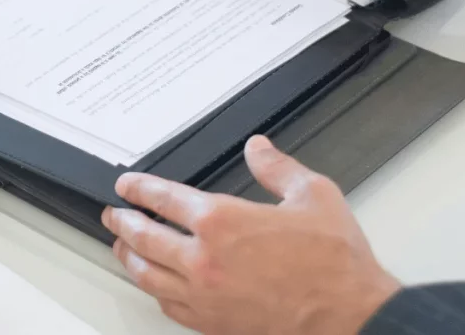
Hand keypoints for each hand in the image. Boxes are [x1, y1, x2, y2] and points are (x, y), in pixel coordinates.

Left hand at [102, 136, 399, 334]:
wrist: (351, 318)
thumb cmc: (335, 263)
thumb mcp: (313, 194)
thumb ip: (277, 168)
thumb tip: (258, 147)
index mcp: (222, 221)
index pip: (163, 198)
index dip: (139, 188)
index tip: (127, 185)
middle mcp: (204, 260)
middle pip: (144, 237)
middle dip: (123, 222)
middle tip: (114, 214)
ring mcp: (206, 296)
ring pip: (149, 275)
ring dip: (130, 257)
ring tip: (122, 247)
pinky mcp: (214, 325)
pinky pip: (169, 306)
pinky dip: (155, 292)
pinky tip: (156, 286)